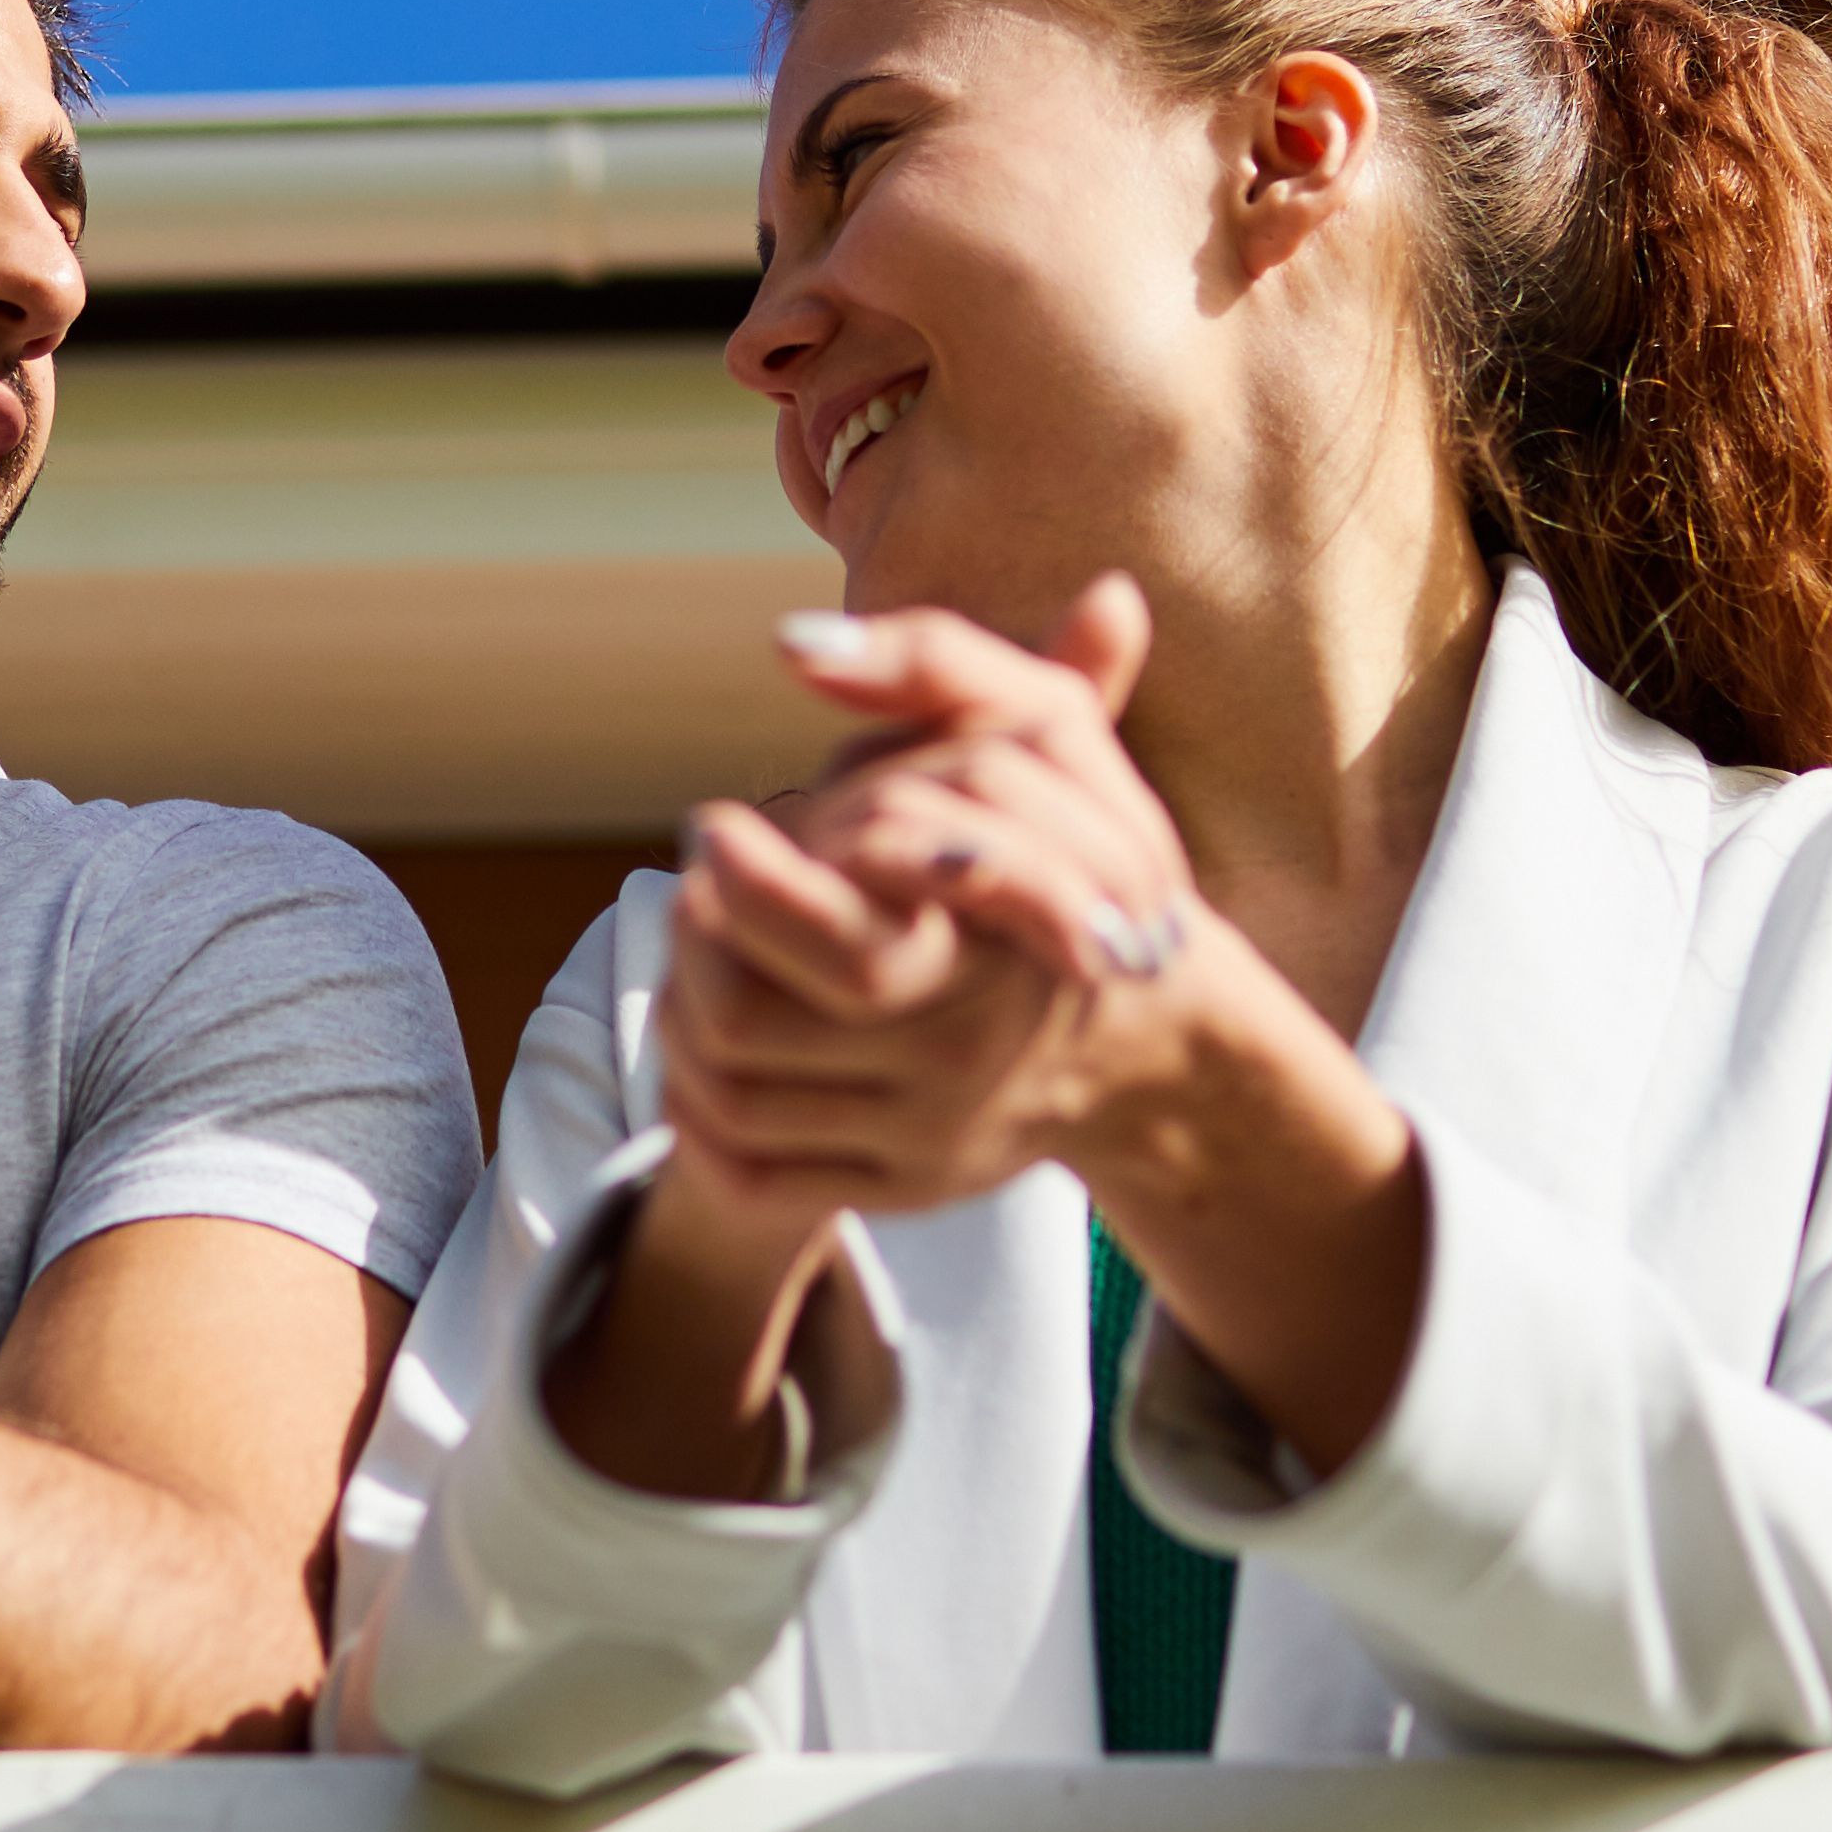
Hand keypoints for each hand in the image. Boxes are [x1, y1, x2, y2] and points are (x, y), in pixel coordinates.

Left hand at [657, 584, 1226, 1213]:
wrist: (1153, 1038)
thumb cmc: (1087, 855)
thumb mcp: (1048, 736)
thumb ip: (940, 665)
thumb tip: (798, 640)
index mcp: (991, 951)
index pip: (828, 938)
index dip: (744, 880)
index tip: (715, 825)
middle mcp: (957, 1056)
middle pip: (747, 1019)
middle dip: (691, 944)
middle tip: (691, 881)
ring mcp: (925, 1137)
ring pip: (734, 1091)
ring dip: (678, 1014)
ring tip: (690, 948)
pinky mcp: (897, 1191)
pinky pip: (749, 1170)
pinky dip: (695, 1112)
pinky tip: (696, 1040)